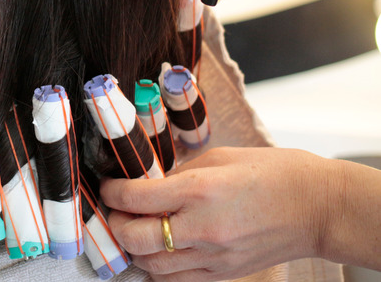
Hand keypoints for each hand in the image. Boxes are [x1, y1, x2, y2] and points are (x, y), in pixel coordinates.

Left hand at [100, 147, 336, 281]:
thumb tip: (150, 184)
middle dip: (115, 224)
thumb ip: (179, 174)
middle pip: (134, 238)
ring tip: (134, 231)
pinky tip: (158, 252)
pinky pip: (176, 280)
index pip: (134, 198)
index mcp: (199, 189)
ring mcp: (213, 256)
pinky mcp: (223, 273)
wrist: (320, 207)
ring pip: (151, 266)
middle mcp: (202, 226)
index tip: (108, 187)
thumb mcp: (219, 158)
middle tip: (115, 212)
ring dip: (134, 249)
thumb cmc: (274, 174)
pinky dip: (158, 268)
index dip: (111, 192)